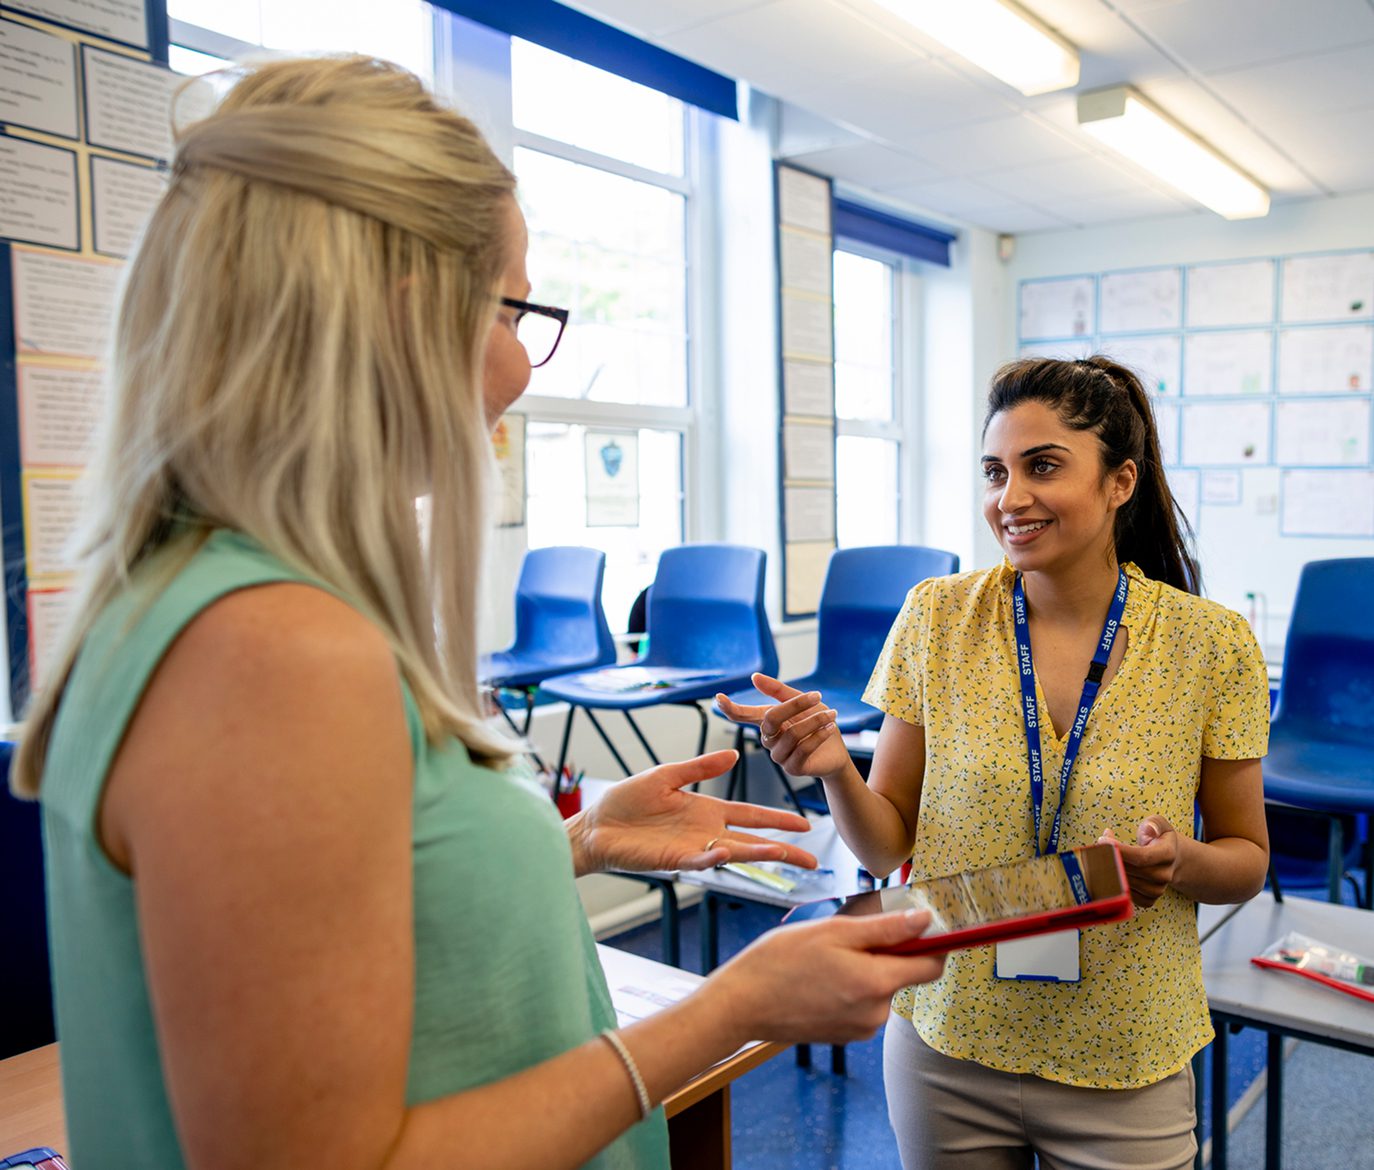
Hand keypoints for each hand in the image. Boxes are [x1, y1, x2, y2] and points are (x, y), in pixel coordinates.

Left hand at [572, 749, 819, 875]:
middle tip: (813, 860)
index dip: (777, 820)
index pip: (751, 816)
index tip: (805, 825)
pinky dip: (715, 858)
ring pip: (734, 854)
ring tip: (784, 855)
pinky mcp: (674, 860)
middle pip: (753, 842)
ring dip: (759, 855)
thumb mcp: (666, 776)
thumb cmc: (627, 801)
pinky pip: (701, 860)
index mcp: (707, 810)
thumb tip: (734, 755)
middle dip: (783, 851)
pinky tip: (728, 853)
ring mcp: (693, 848)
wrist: (596, 825)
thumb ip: (700, 767)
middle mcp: (706, 832)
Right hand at [704, 910, 946, 1046]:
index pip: (930, 965)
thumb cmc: (780, 961)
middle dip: (885, 952)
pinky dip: (849, 986)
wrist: (741, 1004)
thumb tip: (925, 921)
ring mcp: (860, 1028)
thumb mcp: (833, 931)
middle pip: (902, 974)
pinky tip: (819, 977)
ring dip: (863, 969)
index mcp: (876, 983)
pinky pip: (862, 1004)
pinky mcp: (844, 1035)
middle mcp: (875, 1013)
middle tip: (845, 936)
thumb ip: (884, 928)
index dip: (931, 942)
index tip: (918, 925)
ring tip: (824, 958)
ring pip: (879, 988)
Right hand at [715, 674, 851, 780]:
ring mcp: (778, 755)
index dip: (730, 708)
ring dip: (814, 721)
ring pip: (791, 735)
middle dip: (794, 706)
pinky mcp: (792, 768)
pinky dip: (818, 736)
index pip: (743, 715)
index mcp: (767, 722)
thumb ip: (778, 691)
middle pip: (771, 719)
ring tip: (831, 714)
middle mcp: (768, 739)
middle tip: (816, 695)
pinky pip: (802, 749)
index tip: (718, 697)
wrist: (836, 751)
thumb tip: (754, 677)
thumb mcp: (801, 702)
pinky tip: (829, 727)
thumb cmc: (816, 723)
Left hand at [1098, 817, 1180, 908]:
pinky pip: (1127, 896)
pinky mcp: (1149, 900)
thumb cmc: (1160, 839)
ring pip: (1126, 884)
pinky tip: (1111, 871)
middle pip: (1131, 871)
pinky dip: (1115, 884)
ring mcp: (1157, 890)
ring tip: (1103, 857)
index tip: (1103, 840)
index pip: (1141, 857)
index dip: (1120, 850)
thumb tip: (1149, 829)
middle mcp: (1165, 875)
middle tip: (1097, 848)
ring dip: (1109, 871)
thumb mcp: (1161, 824)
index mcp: (1168, 854)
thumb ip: (1155, 823)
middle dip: (1110, 859)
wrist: (1172, 860)